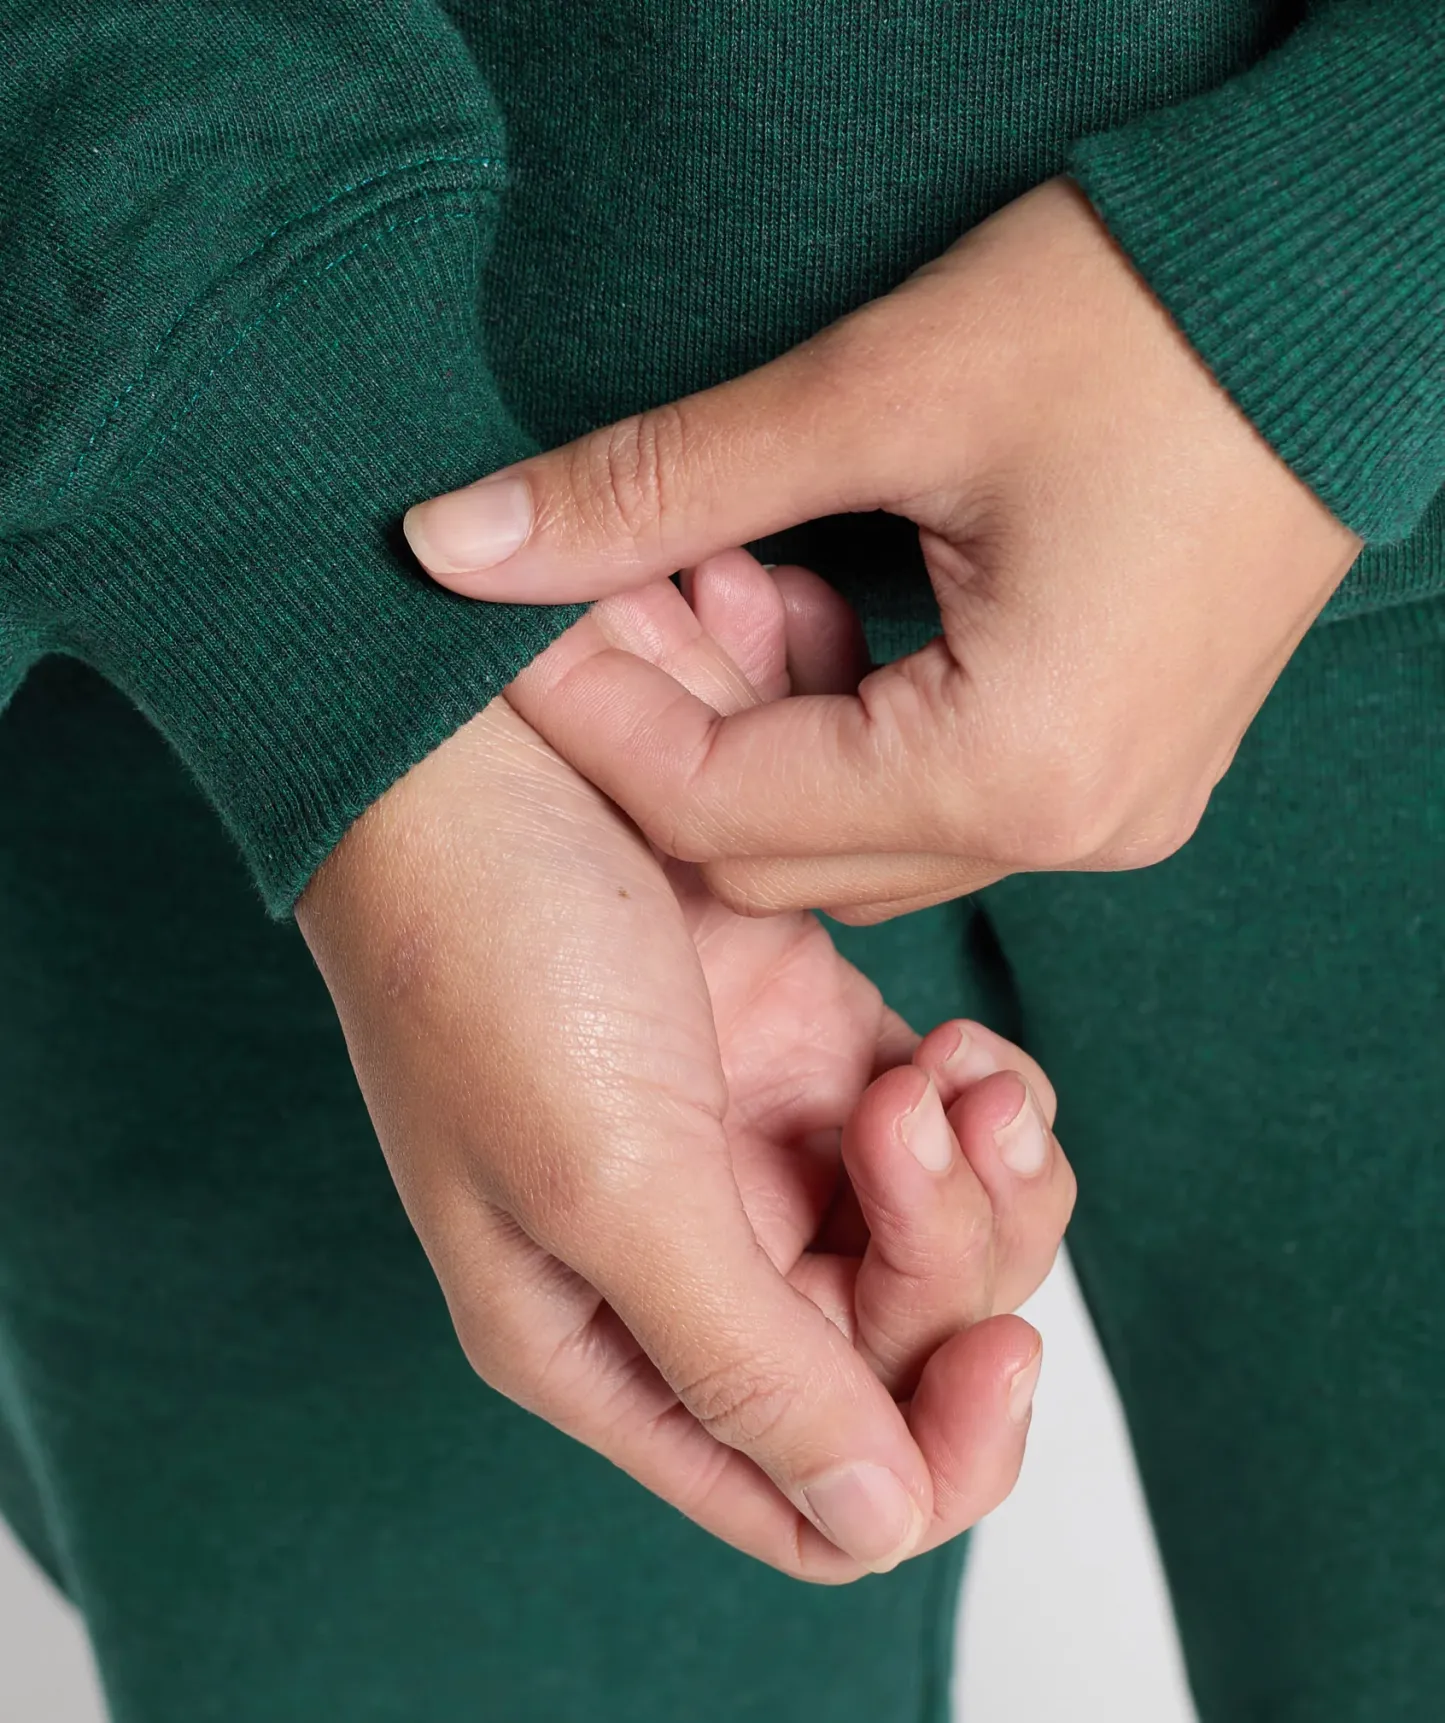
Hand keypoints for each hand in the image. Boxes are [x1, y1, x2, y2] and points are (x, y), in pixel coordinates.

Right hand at [297, 589, 1073, 1580]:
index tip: (995, 1351)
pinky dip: (974, 1098)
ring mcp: (749, 1140)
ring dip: (979, 1174)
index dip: (928, 1451)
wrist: (467, 731)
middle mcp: (684, 1253)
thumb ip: (740, 1361)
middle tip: (910, 1118)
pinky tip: (947, 1042)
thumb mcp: (601, 1181)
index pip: (807, 1491)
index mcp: (601, 1333)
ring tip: (942, 1069)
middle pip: (896, 1351)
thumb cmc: (484, 948)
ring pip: (942, 1239)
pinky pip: (944, 1123)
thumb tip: (875, 1523)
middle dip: (949, 1256)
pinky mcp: (800, 1036)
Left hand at [403, 177, 1363, 920]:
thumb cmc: (1149, 318)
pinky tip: (805, 612)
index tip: (500, 625)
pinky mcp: (1112, 764)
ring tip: (702, 582)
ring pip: (848, 834)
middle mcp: (1069, 829)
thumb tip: (458, 546)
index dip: (589, 718)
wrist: (1346, 286)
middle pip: (777, 847)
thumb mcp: (875, 391)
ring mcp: (1103, 810)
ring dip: (746, 729)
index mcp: (1018, 769)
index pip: (718, 810)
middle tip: (595, 594)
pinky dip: (834, 727)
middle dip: (661, 729)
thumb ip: (656, 488)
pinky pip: (926, 800)